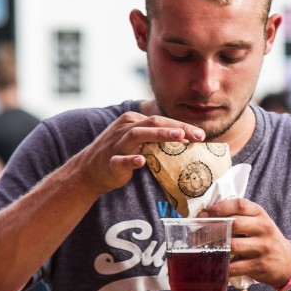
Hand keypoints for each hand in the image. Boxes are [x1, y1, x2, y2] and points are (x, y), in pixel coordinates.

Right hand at [69, 112, 204, 195]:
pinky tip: (141, 161)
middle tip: (198, 135)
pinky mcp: (110, 161)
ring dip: (159, 135)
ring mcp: (116, 144)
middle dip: (178, 128)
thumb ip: (157, 139)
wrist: (89, 171)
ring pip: (138, 135)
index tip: (201, 134)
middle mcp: (125, 128)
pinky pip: (120, 160)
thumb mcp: (138, 142)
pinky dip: (131, 160)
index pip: (161, 120)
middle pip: (154, 123)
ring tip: (178, 137)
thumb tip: (186, 139)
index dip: (182, 126)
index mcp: (133, 121)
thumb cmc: (120, 154)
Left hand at [199, 199, 290, 287]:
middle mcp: (264, 228)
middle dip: (212, 228)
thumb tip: (208, 216)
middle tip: (197, 234)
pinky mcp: (260, 265)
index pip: (239, 205)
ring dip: (215, 248)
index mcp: (261, 214)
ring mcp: (263, 247)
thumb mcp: (259, 223)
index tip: (204, 213)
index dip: (219, 208)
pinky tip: (214, 266)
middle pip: (234, 224)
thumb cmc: (266, 240)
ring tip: (201, 249)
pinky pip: (236, 266)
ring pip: (233, 245)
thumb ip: (240, 217)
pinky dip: (222, 267)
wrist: (288, 262)